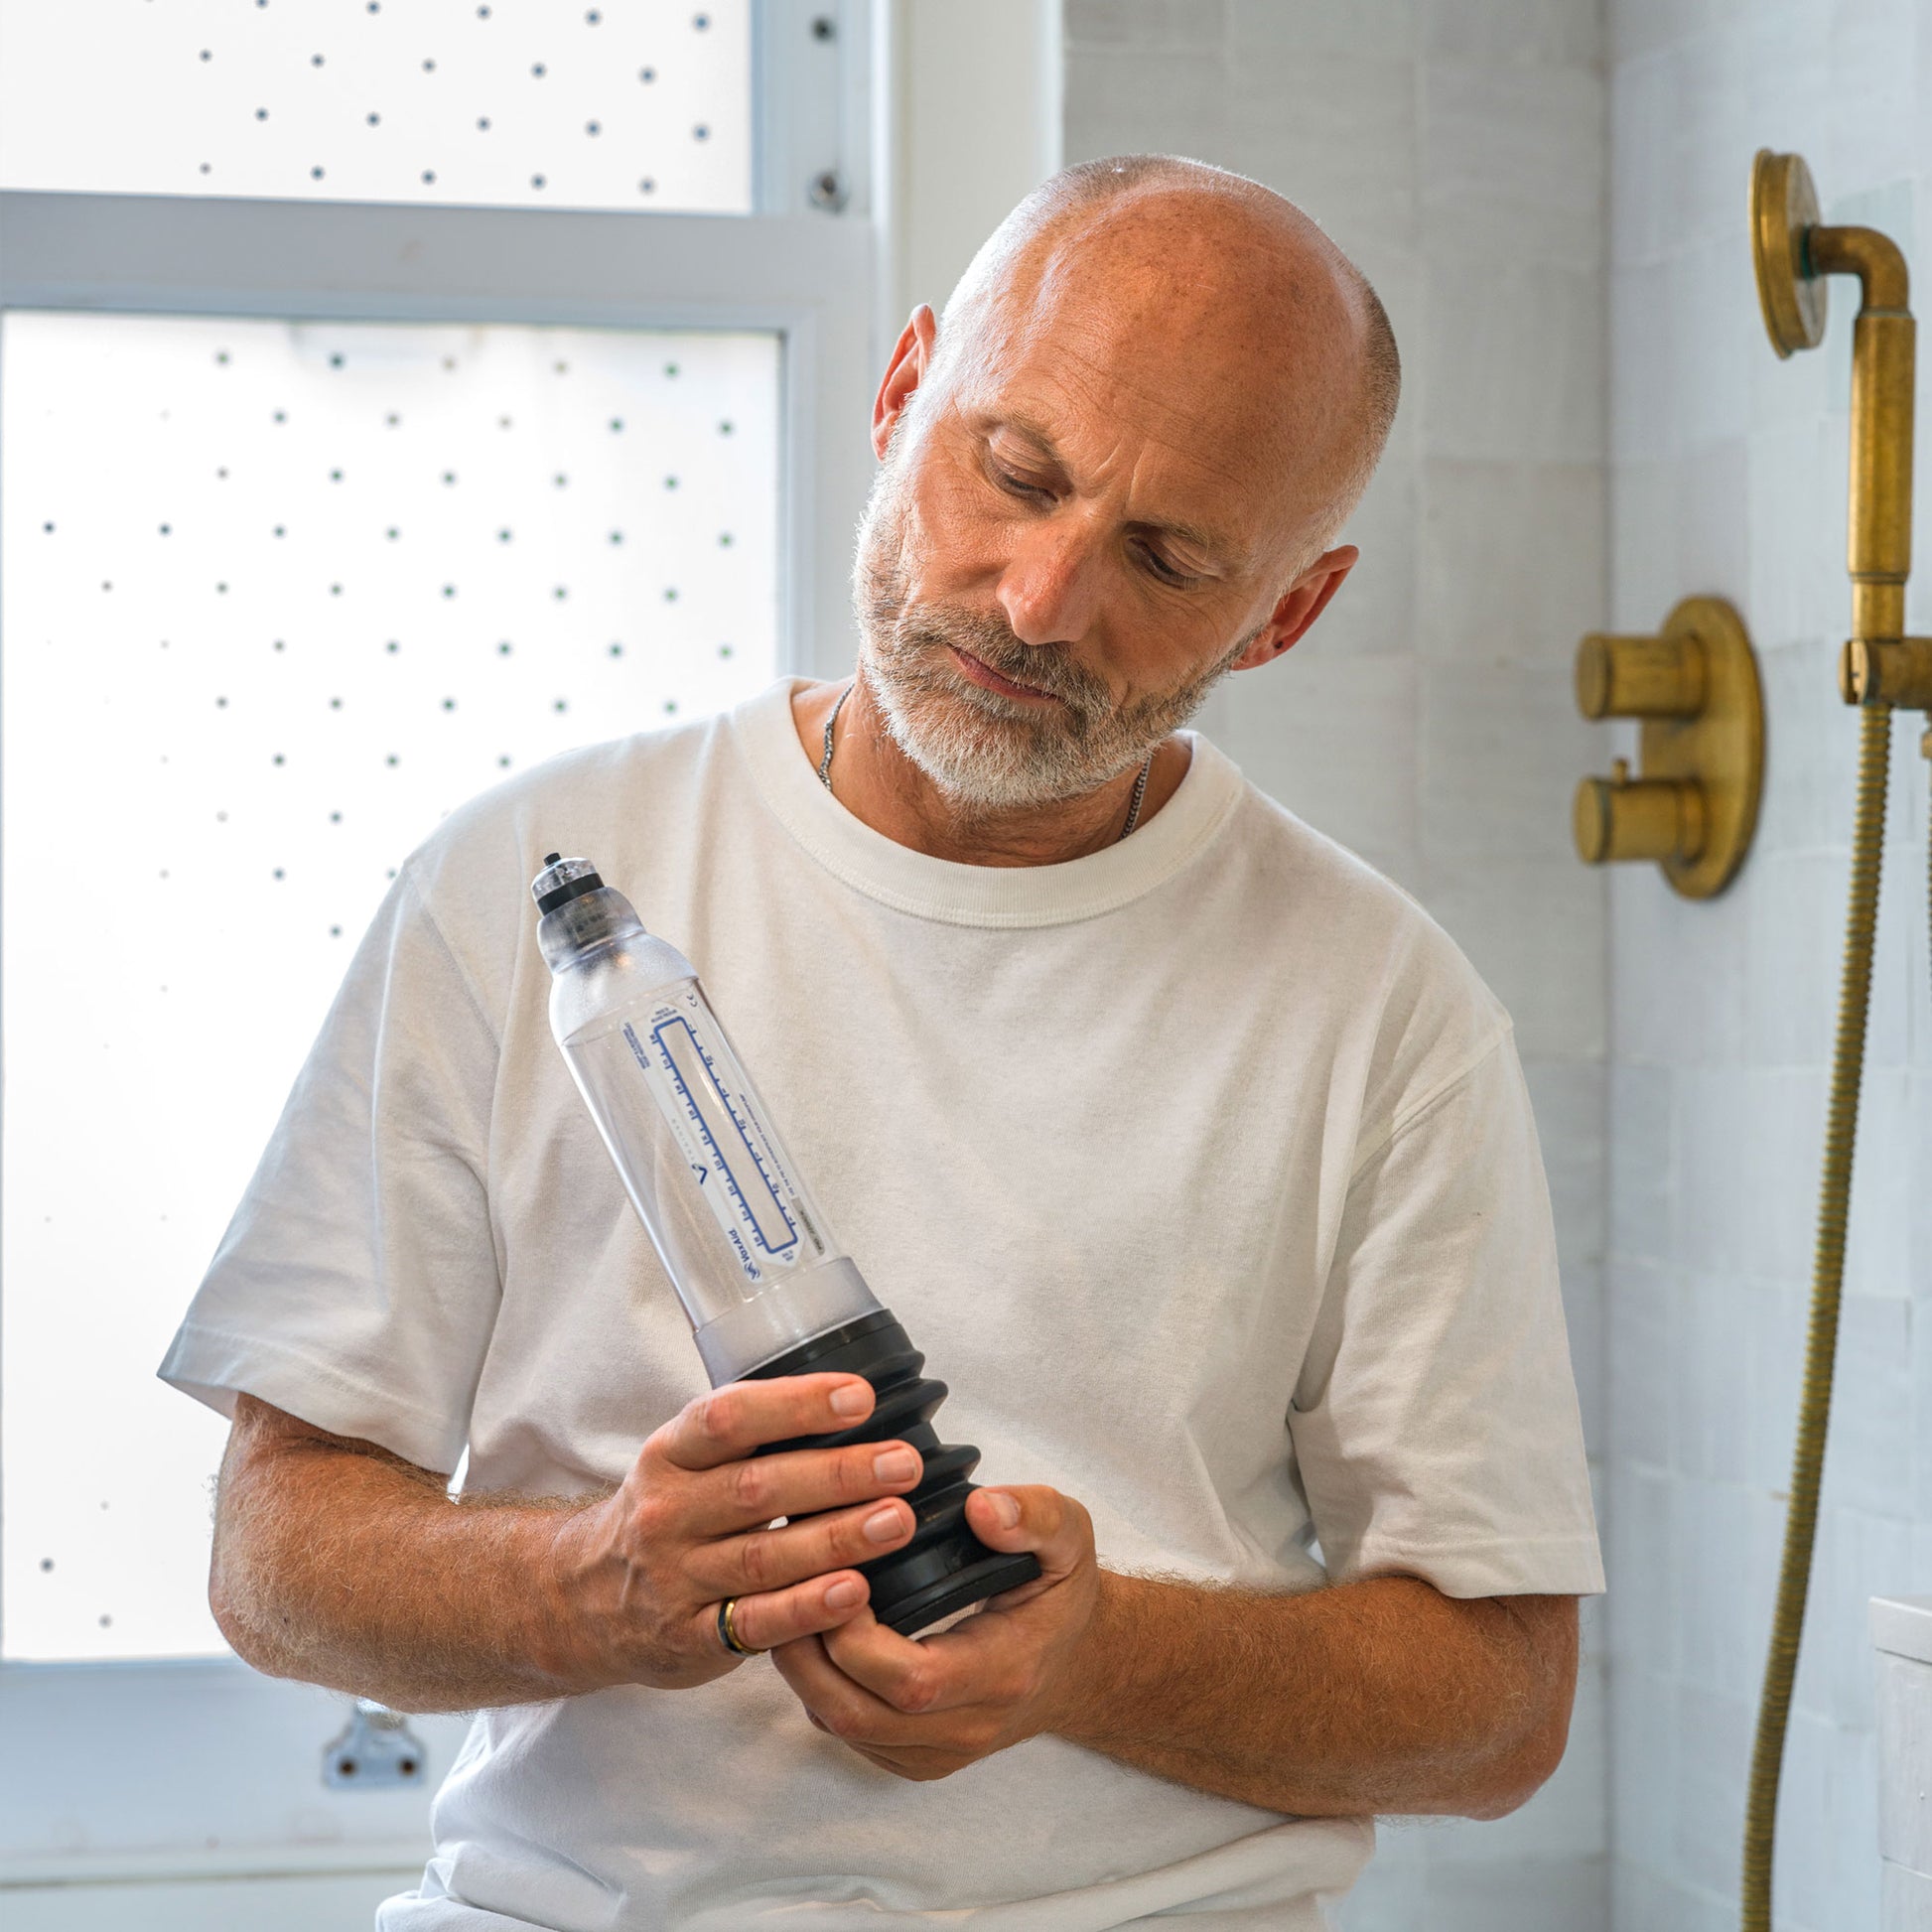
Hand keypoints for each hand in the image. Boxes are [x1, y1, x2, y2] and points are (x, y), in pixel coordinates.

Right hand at [538, 1373, 922, 1690]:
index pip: (729, 1417)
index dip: (796, 1405)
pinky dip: (807, 1608)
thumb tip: (854, 1404)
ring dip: (837, 1537)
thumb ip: (752, 1436)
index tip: (860, 1397)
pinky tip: (854, 1593)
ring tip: (897, 1520)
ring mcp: (676, 1578)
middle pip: (758, 1488)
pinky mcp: (690, 1637)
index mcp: (670, 1454)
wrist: (582, 1599)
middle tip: (903, 1464)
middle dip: (838, 1473)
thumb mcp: (684, 1461)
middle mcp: (667, 1513)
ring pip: (763, 1556)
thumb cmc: (667, 1513)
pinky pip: (755, 1623)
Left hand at [771, 1484, 1099, 1780]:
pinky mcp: (916, 1758)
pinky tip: (812, 1635)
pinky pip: (849, 1734)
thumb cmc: (1061, 1596)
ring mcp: (938, 1752)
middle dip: (809, 1653)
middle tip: (792, 1585)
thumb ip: (1034, 1516)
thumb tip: (981, 1508)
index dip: (857, 1637)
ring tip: (793, 1603)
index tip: (839, 1577)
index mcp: (1003, 1673)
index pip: (912, 1681)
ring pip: (845, 1729)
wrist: (1075, 1666)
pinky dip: (818, 1687)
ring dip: (804, 1671)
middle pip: (859, 1714)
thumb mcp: (1069, 1538)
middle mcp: (968, 1727)